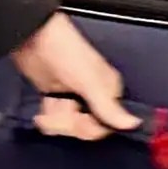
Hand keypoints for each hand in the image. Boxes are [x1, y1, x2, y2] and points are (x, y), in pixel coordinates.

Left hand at [13, 13, 138, 141]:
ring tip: (49, 105)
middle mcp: (93, 96)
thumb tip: (134, 123)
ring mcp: (73, 98)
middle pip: (87, 128)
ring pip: (68, 126)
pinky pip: (55, 121)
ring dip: (56, 120)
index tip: (79, 118)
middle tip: (62, 107)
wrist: (33, 40)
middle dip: (71, 123)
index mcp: (108, 90)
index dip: (91, 127)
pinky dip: (47, 118)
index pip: (107, 124)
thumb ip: (108, 106)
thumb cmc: (66, 53)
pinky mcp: (54, 99)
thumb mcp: (89, 81)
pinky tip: (43, 108)